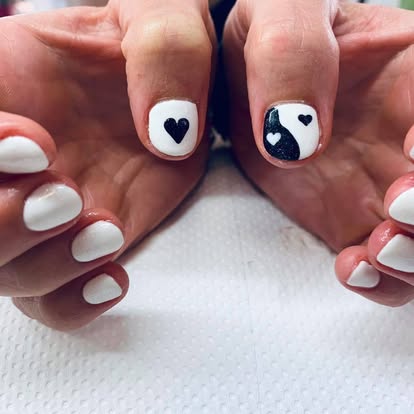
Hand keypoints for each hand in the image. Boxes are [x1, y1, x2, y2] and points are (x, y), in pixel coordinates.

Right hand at [0, 0, 214, 328]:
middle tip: (64, 198)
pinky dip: (73, 303)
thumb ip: (165, 50)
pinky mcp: (83, 246)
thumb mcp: (163, 19)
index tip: (39, 144)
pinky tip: (114, 278)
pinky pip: (53, 300)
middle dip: (2, 223)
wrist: (175, 94)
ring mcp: (45, 214)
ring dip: (44, 265)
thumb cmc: (159, 50)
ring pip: (4, 272)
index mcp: (6, 94)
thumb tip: (167, 130)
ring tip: (106, 232)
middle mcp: (13, 166)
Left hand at [223, 0, 413, 305]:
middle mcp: (408, 139)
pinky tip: (350, 266)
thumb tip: (297, 134)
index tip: (411, 147)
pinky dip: (379, 280)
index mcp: (413, 75)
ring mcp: (382, 186)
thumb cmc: (267, 37)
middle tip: (395, 204)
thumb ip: (293, 52)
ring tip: (373, 247)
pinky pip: (382, 265)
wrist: (246, 81)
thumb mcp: (280, 15)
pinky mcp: (349, 221)